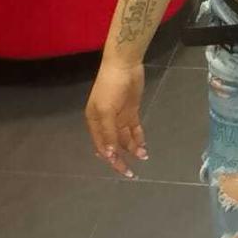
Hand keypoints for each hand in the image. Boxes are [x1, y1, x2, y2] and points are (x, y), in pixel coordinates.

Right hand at [85, 59, 147, 177]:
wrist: (124, 65)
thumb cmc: (111, 87)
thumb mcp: (107, 111)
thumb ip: (109, 133)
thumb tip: (109, 155)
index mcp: (94, 122)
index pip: (102, 146)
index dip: (111, 159)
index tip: (122, 170)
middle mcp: (105, 122)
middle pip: (113, 145)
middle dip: (122, 158)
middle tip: (132, 172)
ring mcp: (118, 116)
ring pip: (125, 138)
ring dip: (132, 148)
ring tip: (143, 156)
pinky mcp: (131, 111)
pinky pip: (133, 129)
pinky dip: (138, 138)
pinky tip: (143, 146)